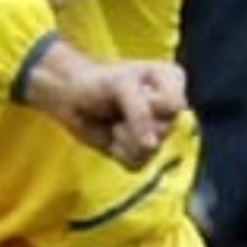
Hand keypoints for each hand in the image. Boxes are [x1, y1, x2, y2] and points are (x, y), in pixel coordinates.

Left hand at [21, 41, 187, 169]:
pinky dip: (118, 151)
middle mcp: (170, 110)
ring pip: (150, 150)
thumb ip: (141, 112)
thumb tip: (152, 146)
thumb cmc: (98, 82)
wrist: (71, 98)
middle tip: (118, 107)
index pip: (175, 106)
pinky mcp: (141, 153)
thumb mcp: (121, 84)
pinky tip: (113, 137)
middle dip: (134, 121)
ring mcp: (157, 134)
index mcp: (173, 82)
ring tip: (115, 121)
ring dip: (124, 137)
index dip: (149, 104)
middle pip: (164, 129)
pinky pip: (137, 163)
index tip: (132, 90)